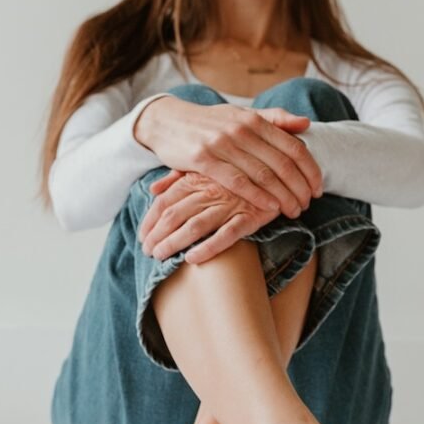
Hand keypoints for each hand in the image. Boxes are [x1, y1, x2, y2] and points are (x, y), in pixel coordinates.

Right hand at [133, 98, 322, 217]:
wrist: (167, 121)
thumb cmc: (209, 123)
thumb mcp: (241, 115)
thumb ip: (274, 119)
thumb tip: (306, 123)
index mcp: (255, 120)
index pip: (293, 146)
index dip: (310, 169)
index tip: (319, 188)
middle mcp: (241, 130)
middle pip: (282, 163)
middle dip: (300, 187)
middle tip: (308, 204)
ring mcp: (222, 144)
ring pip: (263, 174)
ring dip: (283, 196)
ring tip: (294, 210)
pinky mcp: (203, 159)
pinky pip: (237, 181)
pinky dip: (257, 196)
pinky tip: (270, 207)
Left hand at [138, 169, 282, 264]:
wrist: (280, 164)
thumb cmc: (238, 167)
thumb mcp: (207, 165)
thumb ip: (178, 176)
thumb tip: (153, 189)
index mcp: (198, 176)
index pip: (165, 200)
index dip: (150, 220)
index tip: (142, 237)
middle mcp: (210, 189)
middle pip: (174, 215)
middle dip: (157, 236)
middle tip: (147, 252)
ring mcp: (231, 203)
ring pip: (195, 225)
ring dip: (174, 243)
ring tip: (160, 257)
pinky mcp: (251, 215)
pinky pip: (227, 234)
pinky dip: (208, 247)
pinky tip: (192, 259)